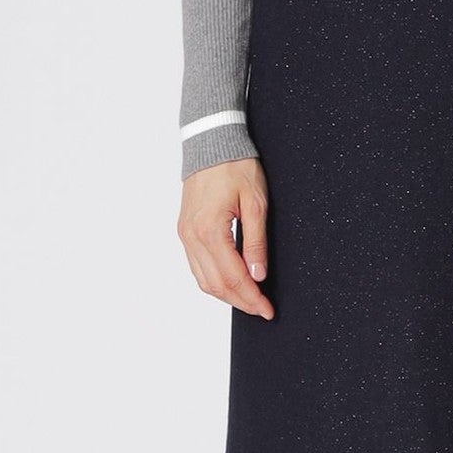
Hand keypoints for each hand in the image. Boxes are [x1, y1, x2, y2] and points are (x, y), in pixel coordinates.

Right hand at [178, 158, 275, 319]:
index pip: (233, 277)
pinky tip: (230, 282)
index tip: (268, 309)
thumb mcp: (256, 202)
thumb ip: (256, 242)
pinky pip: (197, 266)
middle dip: (241, 301)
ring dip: (226, 295)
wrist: (212, 142)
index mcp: (210, 230)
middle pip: (216, 285)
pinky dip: (214, 280)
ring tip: (249, 300)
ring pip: (203, 279)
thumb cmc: (236, 166)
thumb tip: (258, 275)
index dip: (252, 297)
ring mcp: (185, 234)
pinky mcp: (185, 230)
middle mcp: (192, 236)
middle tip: (262, 309)